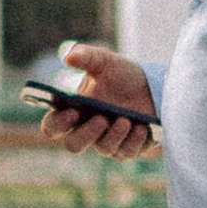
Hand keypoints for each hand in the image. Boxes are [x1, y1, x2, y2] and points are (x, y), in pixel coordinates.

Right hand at [32, 43, 159, 159]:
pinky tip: (141, 127)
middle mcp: (86, 130)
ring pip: (104, 149)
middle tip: (101, 119)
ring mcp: (106, 142)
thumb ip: (85, 56)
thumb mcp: (104, 61)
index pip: (53, 126)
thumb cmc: (122, 75)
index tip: (72, 113)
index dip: (58, 124)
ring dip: (115, 135)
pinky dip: (134, 140)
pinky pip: (127, 151)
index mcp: (73, 111)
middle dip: (86, 135)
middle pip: (73, 145)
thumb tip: (67, 56)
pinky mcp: (126, 148)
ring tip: (126, 119)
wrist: (154, 86)